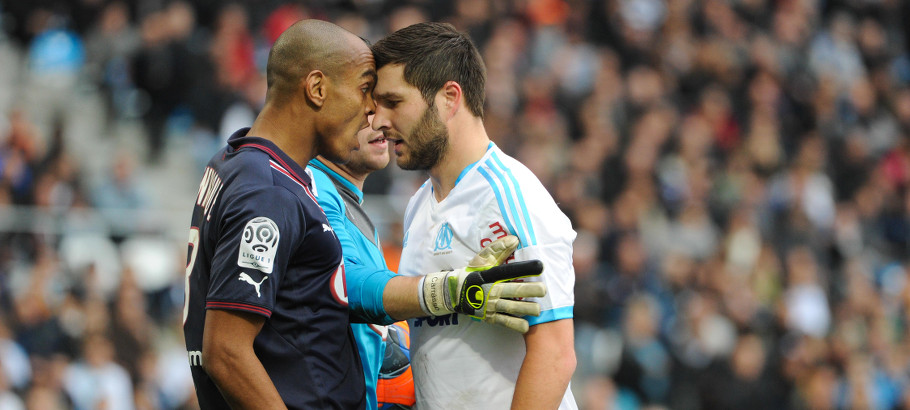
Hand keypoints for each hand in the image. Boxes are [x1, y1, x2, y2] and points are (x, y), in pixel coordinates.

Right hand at [420, 235, 546, 332]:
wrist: (453, 293)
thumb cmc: (471, 273)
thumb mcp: (482, 259)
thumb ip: (498, 249)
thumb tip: (515, 240)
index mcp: (490, 275)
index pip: (509, 270)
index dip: (524, 268)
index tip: (540, 266)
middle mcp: (492, 290)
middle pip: (513, 290)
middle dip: (530, 290)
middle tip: (544, 290)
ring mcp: (491, 305)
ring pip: (511, 307)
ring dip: (526, 309)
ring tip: (538, 310)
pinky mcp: (490, 316)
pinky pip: (504, 321)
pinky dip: (515, 324)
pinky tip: (526, 326)